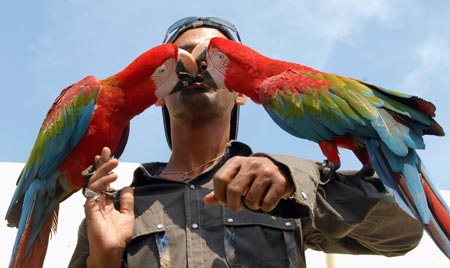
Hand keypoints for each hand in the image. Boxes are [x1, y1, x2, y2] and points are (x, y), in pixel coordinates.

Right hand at [84, 147, 133, 267]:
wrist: (113, 248)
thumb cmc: (118, 235)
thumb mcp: (127, 214)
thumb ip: (127, 201)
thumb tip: (127, 187)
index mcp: (105, 201)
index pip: (103, 181)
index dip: (105, 168)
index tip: (108, 156)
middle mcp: (97, 200)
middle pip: (97, 178)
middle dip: (101, 163)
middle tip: (107, 150)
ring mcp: (92, 204)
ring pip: (94, 181)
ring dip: (104, 170)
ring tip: (115, 163)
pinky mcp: (90, 208)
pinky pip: (93, 191)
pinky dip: (102, 182)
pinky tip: (112, 177)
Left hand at [204, 156, 293, 211]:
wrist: (279, 170)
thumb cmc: (252, 177)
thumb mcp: (236, 178)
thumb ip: (221, 190)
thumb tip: (206, 201)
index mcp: (236, 161)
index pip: (220, 179)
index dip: (219, 195)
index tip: (224, 201)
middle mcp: (251, 164)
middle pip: (234, 191)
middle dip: (233, 205)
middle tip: (238, 206)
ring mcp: (266, 172)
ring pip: (251, 200)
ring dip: (251, 206)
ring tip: (254, 201)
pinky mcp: (279, 182)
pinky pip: (267, 204)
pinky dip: (265, 208)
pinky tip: (266, 200)